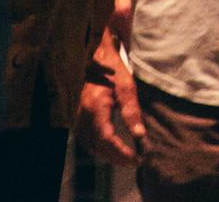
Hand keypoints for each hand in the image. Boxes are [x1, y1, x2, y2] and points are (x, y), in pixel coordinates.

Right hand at [75, 43, 145, 166]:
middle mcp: (83, 115)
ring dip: (107, 155)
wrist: (99, 58)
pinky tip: (112, 149)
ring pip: (90, 146)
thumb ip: (132, 112)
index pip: (106, 139)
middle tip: (134, 161)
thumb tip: (140, 136)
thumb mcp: (127, 87)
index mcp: (95, 107)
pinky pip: (87, 140)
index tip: (136, 158)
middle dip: (115, 157)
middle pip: (97, 146)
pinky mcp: (79, 118)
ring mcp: (79, 117)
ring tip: (125, 158)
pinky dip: (99, 148)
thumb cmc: (115, 70)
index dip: (120, 152)